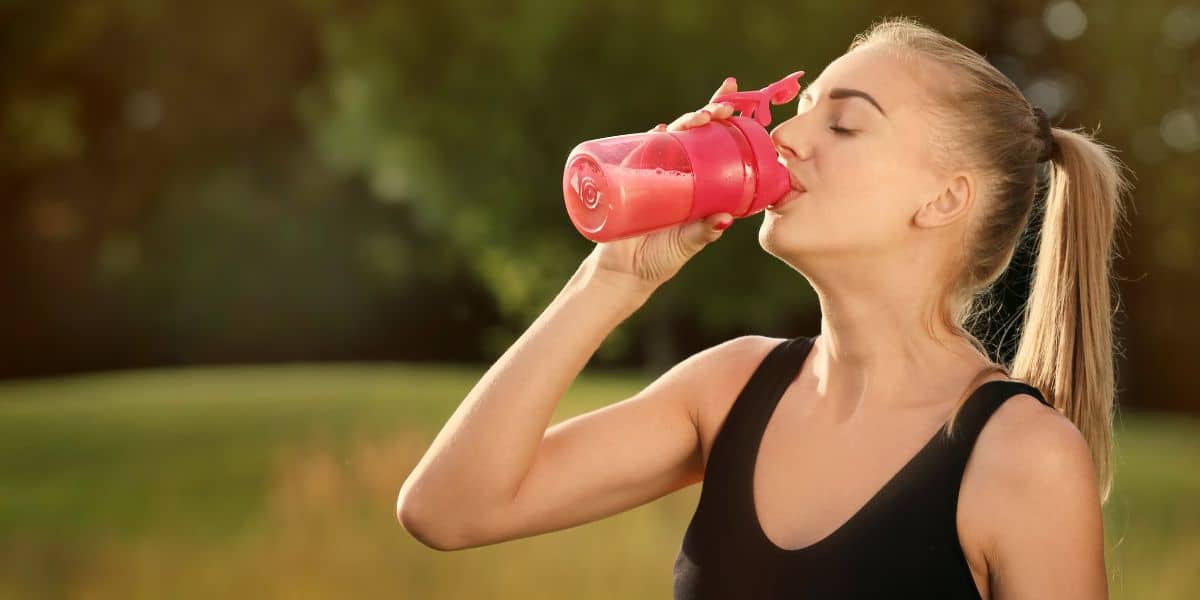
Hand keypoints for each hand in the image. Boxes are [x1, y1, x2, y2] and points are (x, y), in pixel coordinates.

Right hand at [583, 77, 741, 294]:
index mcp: (697, 183)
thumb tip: (727, 218)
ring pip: (672, 137)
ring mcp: (653, 171)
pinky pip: (640, 151)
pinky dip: (651, 139)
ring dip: (686, 123)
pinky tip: (660, 131)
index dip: (725, 121)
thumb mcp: (687, 244)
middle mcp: (677, 171)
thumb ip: (703, 232)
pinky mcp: (630, 176)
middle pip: (694, 133)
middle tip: (724, 108)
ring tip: (701, 118)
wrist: (624, 271)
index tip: (739, 99)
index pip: (716, 145)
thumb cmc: (661, 258)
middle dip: (709, 112)